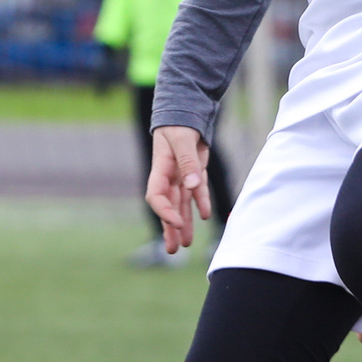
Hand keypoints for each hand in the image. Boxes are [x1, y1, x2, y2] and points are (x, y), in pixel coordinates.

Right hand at [146, 126, 212, 253]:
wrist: (185, 112)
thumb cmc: (179, 124)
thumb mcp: (182, 139)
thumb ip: (188, 162)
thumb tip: (191, 186)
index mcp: (160, 169)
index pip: (157, 197)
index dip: (164, 212)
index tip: (175, 223)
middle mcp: (169, 176)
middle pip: (168, 208)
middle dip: (170, 229)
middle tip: (172, 250)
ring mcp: (181, 176)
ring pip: (182, 205)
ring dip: (184, 223)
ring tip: (185, 244)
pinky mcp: (194, 173)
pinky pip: (197, 193)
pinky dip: (201, 203)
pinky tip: (204, 217)